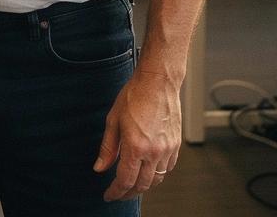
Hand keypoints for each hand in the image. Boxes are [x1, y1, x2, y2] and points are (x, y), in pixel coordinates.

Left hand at [93, 70, 180, 200]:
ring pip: (156, 180)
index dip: (115, 192)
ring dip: (144, 185)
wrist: (158, 82)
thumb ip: (107, 148)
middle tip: (119, 192)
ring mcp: (167, 149)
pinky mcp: (176, 145)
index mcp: (135, 146)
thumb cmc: (136, 95)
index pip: (125, 181)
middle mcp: (153, 151)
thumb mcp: (113, 120)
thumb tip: (100, 167)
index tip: (109, 195)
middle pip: (141, 185)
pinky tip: (149, 169)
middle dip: (128, 193)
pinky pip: (168, 168)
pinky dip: (157, 174)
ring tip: (133, 183)